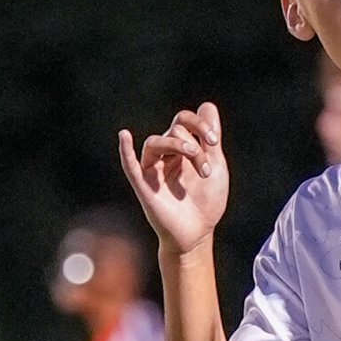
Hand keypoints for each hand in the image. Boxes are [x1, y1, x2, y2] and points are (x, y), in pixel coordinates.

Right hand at [119, 104, 229, 253]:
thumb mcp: (216, 167)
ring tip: (193, 157)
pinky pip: (131, 165)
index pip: (183, 121)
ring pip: (155, 142)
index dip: (199, 123)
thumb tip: (207, 106)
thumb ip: (210, 139)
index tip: (213, 141)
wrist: (198, 234)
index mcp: (182, 148)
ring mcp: (154, 169)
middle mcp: (165, 155)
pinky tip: (124, 136)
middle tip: (206, 170)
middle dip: (195, 147)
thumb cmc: (206, 203)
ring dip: (176, 144)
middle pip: (174, 131)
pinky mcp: (144, 186)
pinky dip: (126, 150)